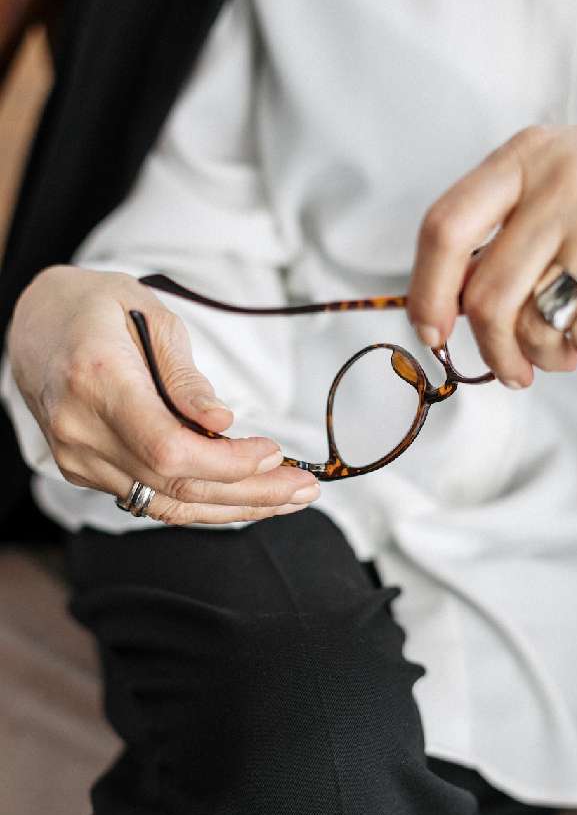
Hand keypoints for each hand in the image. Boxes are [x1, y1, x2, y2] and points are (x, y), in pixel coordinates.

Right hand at [7, 266, 319, 523]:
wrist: (34, 323)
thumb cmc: (98, 307)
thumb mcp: (151, 314)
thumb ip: (185, 376)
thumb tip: (223, 424)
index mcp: (97, 380)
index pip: (168, 449)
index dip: (226, 463)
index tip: (275, 453)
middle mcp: (81, 428)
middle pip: (174, 485)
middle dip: (248, 492)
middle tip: (305, 488)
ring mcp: (77, 457)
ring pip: (165, 504)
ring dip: (235, 507)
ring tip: (290, 498)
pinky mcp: (83, 471)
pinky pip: (150, 500)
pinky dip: (203, 504)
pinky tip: (246, 497)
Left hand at [408, 118, 576, 386]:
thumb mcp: (561, 167)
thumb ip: (505, 220)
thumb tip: (448, 303)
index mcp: (528, 154)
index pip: (446, 227)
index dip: (426, 291)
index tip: (430, 329)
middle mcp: (564, 184)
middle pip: (488, 297)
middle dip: (490, 349)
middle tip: (508, 367)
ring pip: (536, 326)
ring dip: (542, 356)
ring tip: (561, 347)